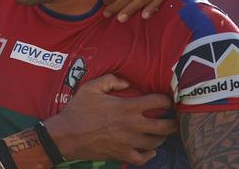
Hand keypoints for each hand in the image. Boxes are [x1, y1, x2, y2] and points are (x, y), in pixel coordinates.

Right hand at [44, 74, 177, 166]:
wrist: (66, 135)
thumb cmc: (77, 110)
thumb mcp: (90, 88)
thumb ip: (111, 80)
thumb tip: (127, 83)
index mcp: (126, 107)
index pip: (158, 102)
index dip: (166, 99)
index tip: (167, 99)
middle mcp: (132, 125)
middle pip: (164, 126)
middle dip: (172, 122)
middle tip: (172, 118)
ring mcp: (128, 142)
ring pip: (156, 142)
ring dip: (162, 137)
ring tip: (161, 132)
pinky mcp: (122, 154)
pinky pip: (143, 158)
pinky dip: (149, 154)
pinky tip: (149, 149)